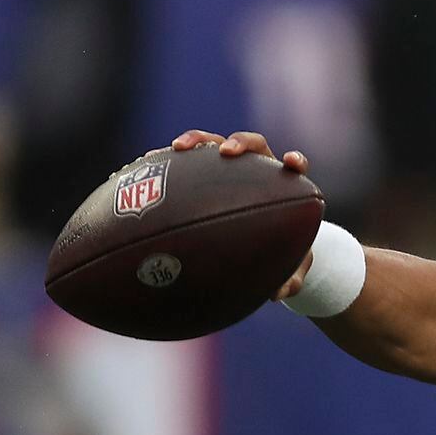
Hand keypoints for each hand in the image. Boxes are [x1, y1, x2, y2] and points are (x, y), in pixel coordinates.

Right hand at [172, 129, 316, 299]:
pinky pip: (182, 163)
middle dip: (239, 143)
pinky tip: (140, 169)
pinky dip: (163, 163)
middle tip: (224, 153)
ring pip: (213, 144)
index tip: (292, 162)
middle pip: (252, 144)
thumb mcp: (287, 267)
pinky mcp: (202, 173)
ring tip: (175, 148)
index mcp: (283, 186)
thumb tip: (279, 293)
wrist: (260, 242)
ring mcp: (229, 168)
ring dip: (196, 141)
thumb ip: (289, 278)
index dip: (295, 161)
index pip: (294, 166)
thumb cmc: (278, 251)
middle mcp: (258, 171)